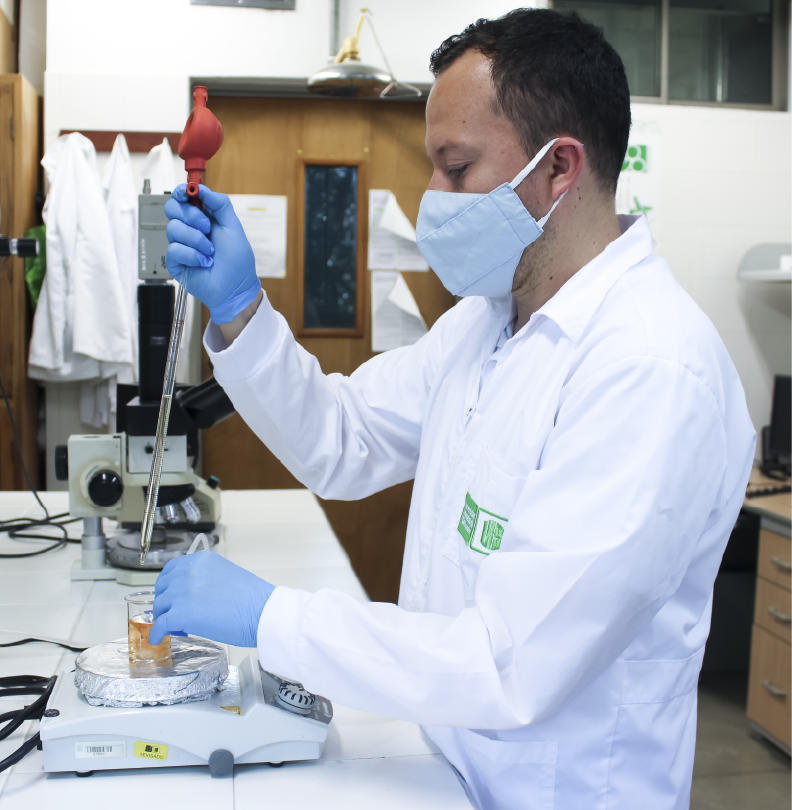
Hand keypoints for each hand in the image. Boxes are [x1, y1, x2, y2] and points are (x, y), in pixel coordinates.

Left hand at [150, 550, 274, 646]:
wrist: (261, 612)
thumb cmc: (251, 599)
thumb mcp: (225, 575)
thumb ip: (204, 578)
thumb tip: (191, 595)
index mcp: (201, 560)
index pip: (172, 569)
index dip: (168, 585)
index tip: (170, 594)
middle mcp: (189, 572)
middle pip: (163, 588)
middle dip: (165, 601)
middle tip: (171, 613)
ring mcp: (183, 592)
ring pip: (160, 606)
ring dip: (163, 617)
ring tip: (175, 627)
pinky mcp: (181, 613)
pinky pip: (160, 625)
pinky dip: (157, 633)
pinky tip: (160, 638)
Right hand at [165, 184, 261, 324]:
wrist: (236, 288)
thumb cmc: (237, 261)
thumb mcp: (234, 227)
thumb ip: (221, 204)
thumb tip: (202, 188)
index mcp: (202, 218)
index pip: (182, 198)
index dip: (182, 192)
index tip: (187, 193)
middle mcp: (189, 229)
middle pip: (172, 208)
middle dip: (191, 216)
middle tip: (207, 227)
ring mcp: (181, 245)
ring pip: (173, 228)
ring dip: (196, 240)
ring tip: (210, 252)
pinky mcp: (175, 262)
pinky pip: (174, 249)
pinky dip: (192, 255)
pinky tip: (204, 262)